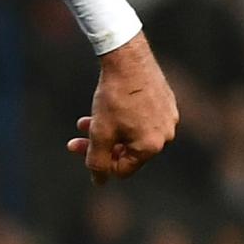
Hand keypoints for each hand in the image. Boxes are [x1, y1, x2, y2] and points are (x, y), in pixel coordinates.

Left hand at [67, 33, 176, 185]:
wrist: (128, 60)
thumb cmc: (115, 98)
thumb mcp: (100, 134)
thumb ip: (97, 162)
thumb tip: (99, 183)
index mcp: (152, 147)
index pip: (122, 169)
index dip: (99, 163)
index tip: (80, 148)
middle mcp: (166, 135)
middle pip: (126, 151)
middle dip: (99, 146)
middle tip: (74, 139)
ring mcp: (169, 118)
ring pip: (131, 134)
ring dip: (106, 132)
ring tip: (83, 122)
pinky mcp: (166, 103)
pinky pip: (141, 119)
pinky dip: (121, 119)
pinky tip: (103, 109)